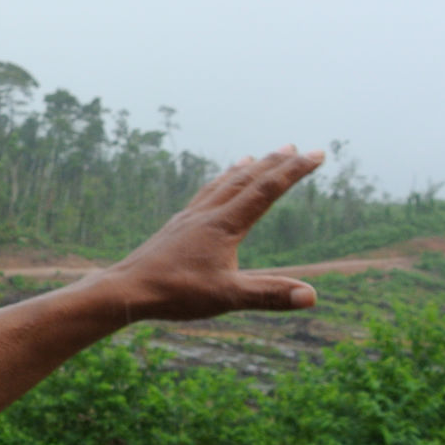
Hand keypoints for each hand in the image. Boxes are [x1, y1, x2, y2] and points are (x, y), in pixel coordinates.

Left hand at [104, 145, 324, 320]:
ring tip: (258, 157)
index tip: (317, 154)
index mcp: (224, 225)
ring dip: (245, 170)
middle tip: (297, 148)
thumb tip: (312, 297)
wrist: (126, 289)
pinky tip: (216, 188)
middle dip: (275, 163)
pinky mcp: (176, 227)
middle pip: (247, 179)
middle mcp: (207, 213)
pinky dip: (218, 184)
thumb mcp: (228, 297)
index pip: (267, 190)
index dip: (294, 171)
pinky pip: (203, 195)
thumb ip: (269, 294)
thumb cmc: (175, 293)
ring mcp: (189, 217)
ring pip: (223, 184)